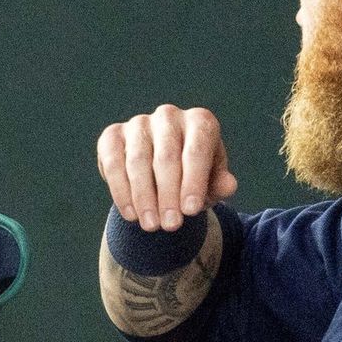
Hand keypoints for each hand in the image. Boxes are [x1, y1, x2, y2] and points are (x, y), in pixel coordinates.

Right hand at [96, 104, 236, 231]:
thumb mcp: (211, 182)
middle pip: (166, 158)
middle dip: (168, 196)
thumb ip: (220, 184)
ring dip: (144, 198)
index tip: (190, 212)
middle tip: (171, 226)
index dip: (193, 182)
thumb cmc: (193, 176)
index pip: (196, 151)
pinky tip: (131, 214)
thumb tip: (228, 186)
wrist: (162, 170)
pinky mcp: (112, 134)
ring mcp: (138, 123)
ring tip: (151, 225)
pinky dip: (121, 191)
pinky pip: (114, 163)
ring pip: (138, 162)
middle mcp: (168, 116)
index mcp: (200, 121)